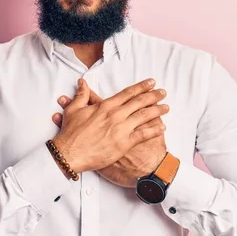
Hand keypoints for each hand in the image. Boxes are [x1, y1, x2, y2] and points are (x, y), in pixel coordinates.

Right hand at [52, 78, 168, 173]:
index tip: (151, 83)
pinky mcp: (124, 143)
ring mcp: (121, 129)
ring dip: (157, 111)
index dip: (141, 87)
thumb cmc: (71, 133)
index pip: (128, 93)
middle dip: (153, 96)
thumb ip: (81, 95)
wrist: (70, 153)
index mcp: (105, 106)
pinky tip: (162, 127)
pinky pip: (143, 134)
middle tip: (163, 92)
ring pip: (144, 116)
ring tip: (166, 107)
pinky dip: (154, 130)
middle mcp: (116, 115)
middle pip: (139, 102)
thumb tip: (82, 83)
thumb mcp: (74, 110)